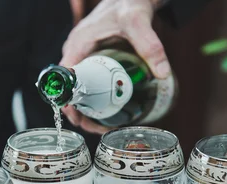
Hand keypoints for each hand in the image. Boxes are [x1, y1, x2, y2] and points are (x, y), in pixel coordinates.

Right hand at [60, 0, 170, 133]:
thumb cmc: (129, 4)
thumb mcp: (138, 22)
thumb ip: (150, 45)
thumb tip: (163, 74)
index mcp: (77, 45)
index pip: (63, 79)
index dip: (68, 101)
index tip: (81, 119)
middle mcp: (76, 52)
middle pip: (69, 90)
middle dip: (81, 112)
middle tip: (100, 128)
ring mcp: (83, 57)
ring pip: (78, 89)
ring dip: (87, 109)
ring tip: (106, 125)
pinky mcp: (92, 60)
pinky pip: (88, 83)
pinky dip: (94, 98)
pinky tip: (108, 110)